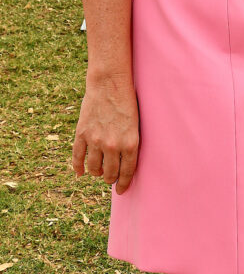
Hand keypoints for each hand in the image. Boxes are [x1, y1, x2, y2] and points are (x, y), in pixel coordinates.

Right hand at [72, 73, 139, 193]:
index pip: (127, 172)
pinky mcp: (82, 134)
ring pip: (94, 168)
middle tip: (110, 178)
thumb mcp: (136, 124)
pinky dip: (78, 168)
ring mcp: (95, 140)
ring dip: (97, 173)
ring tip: (99, 172)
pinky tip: (80, 173)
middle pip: (109, 173)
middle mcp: (113, 145)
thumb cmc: (127, 101)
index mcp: (130, 143)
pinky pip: (78, 158)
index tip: (121, 190)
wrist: (110, 83)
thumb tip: (126, 164)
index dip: (123, 184)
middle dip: (110, 178)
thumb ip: (130, 144)